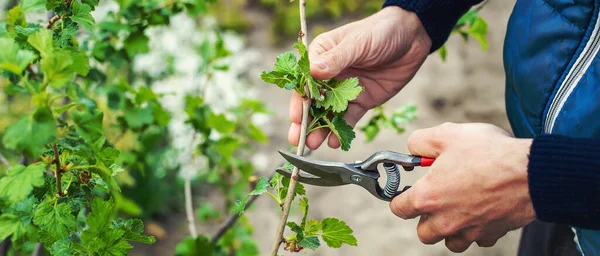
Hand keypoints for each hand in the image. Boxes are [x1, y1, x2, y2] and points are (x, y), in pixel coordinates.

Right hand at [288, 6, 431, 148]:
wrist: (411, 38)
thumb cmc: (380, 31)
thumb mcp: (357, 43)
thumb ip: (335, 59)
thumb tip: (313, 72)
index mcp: (321, 56)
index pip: (305, 81)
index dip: (299, 100)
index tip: (296, 117)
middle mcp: (329, 75)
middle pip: (313, 102)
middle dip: (305, 121)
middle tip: (298, 140)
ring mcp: (345, 90)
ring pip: (329, 113)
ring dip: (320, 129)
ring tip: (313, 145)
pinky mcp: (361, 101)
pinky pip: (349, 118)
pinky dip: (341, 130)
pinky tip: (334, 142)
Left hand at [390, 123, 535, 251]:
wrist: (531, 172)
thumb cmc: (489, 153)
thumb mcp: (447, 134)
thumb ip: (420, 142)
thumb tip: (412, 148)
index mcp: (428, 197)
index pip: (398, 208)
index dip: (400, 197)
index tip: (407, 191)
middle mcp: (445, 221)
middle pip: (423, 233)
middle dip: (425, 218)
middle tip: (437, 198)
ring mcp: (469, 231)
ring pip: (450, 242)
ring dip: (450, 229)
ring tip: (459, 206)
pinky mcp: (491, 234)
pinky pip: (478, 239)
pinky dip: (477, 229)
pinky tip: (482, 209)